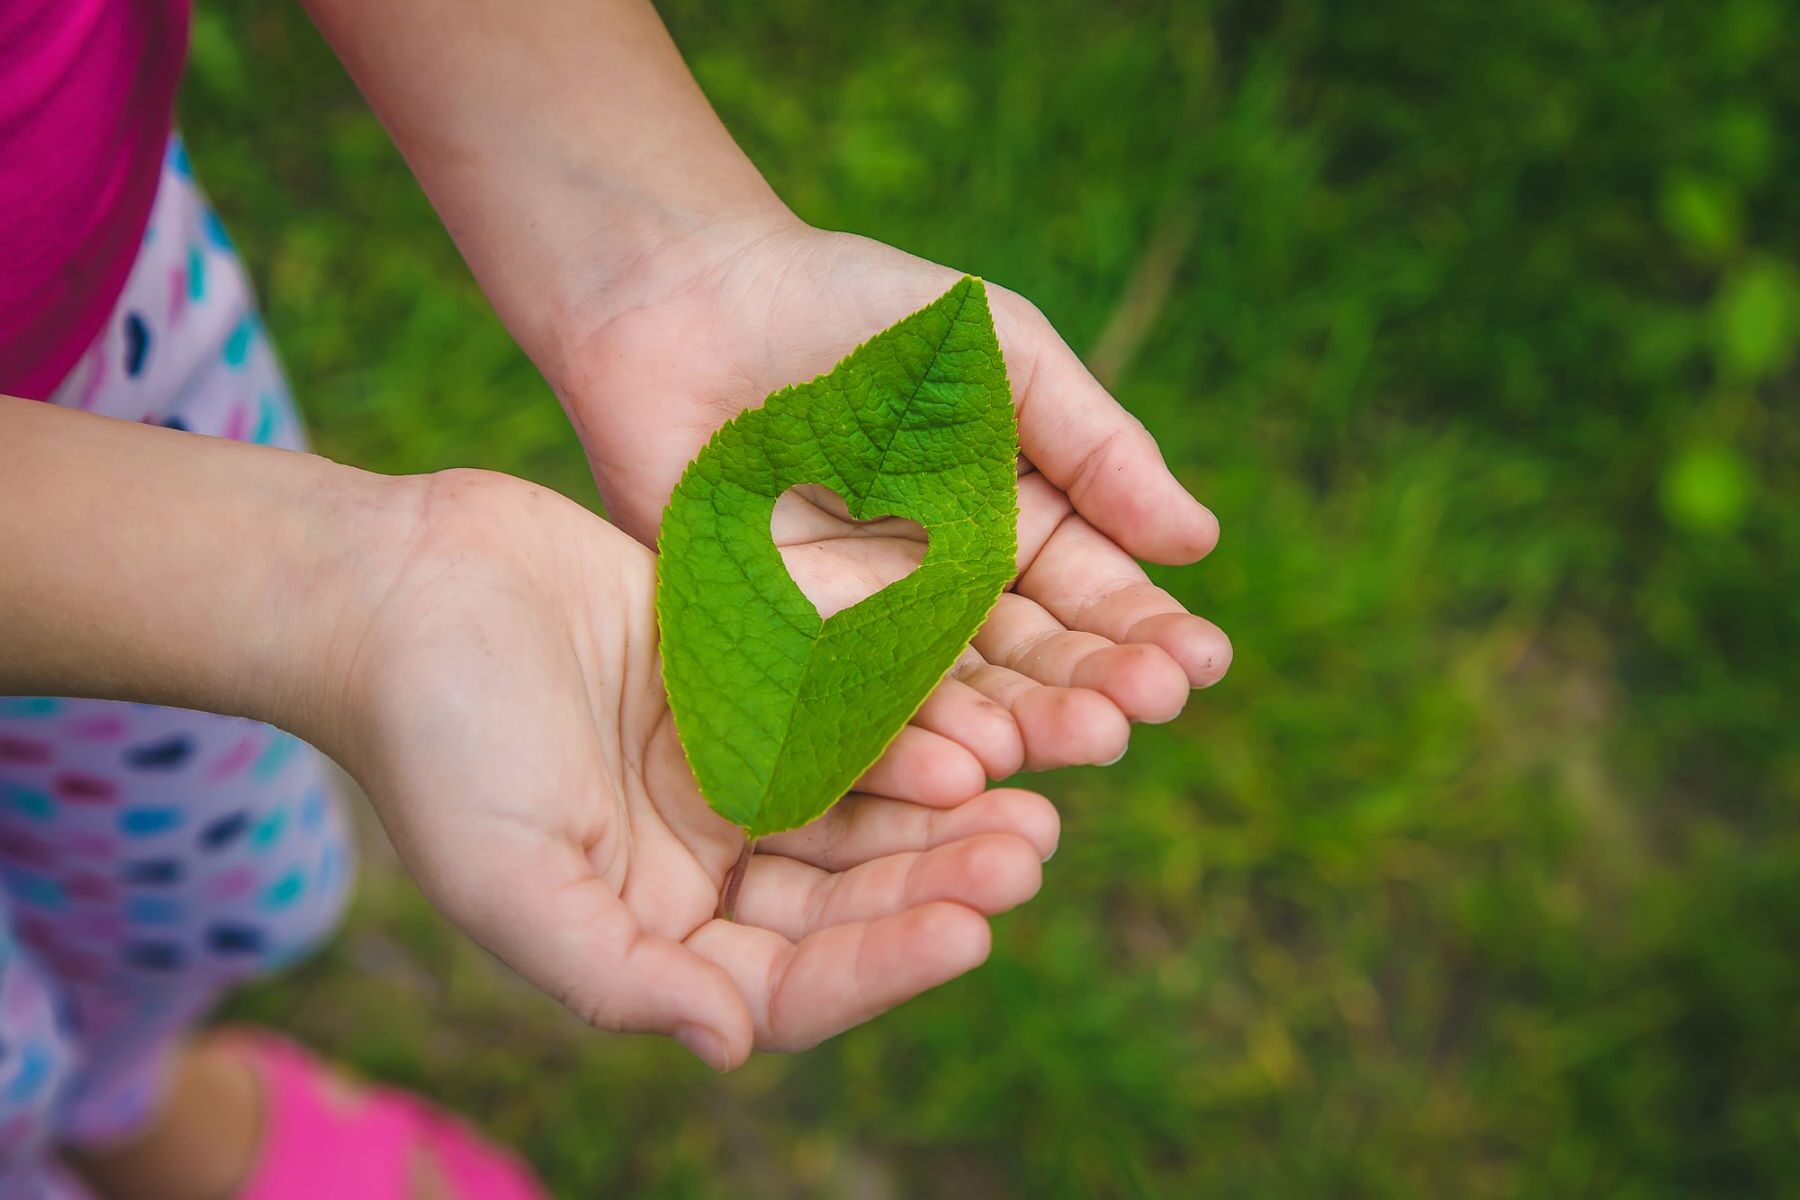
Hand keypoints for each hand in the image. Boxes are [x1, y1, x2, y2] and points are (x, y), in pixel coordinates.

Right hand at [332, 469, 1058, 1069]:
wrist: (399, 587)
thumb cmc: (432, 742)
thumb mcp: (508, 880)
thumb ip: (616, 975)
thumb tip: (730, 1046)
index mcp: (656, 931)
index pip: (792, 981)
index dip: (884, 965)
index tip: (972, 936)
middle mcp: (706, 863)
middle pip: (849, 895)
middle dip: (938, 880)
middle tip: (1028, 853)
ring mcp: (733, 770)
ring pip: (864, 806)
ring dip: (944, 806)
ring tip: (1030, 794)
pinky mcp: (748, 681)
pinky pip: (845, 710)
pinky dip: (906, 718)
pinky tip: (971, 713)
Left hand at [551, 223, 1232, 782]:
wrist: (692, 298)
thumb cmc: (855, 310)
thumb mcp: (1003, 356)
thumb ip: (1094, 446)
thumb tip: (1198, 543)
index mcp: (1013, 527)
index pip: (1093, 598)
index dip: (1144, 633)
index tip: (1196, 663)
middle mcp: (947, 594)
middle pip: (1031, 663)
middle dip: (1089, 692)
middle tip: (1137, 716)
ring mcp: (864, 628)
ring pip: (952, 700)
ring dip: (1016, 729)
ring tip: (1071, 744)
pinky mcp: (781, 650)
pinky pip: (844, 707)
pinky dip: (901, 742)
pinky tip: (958, 764)